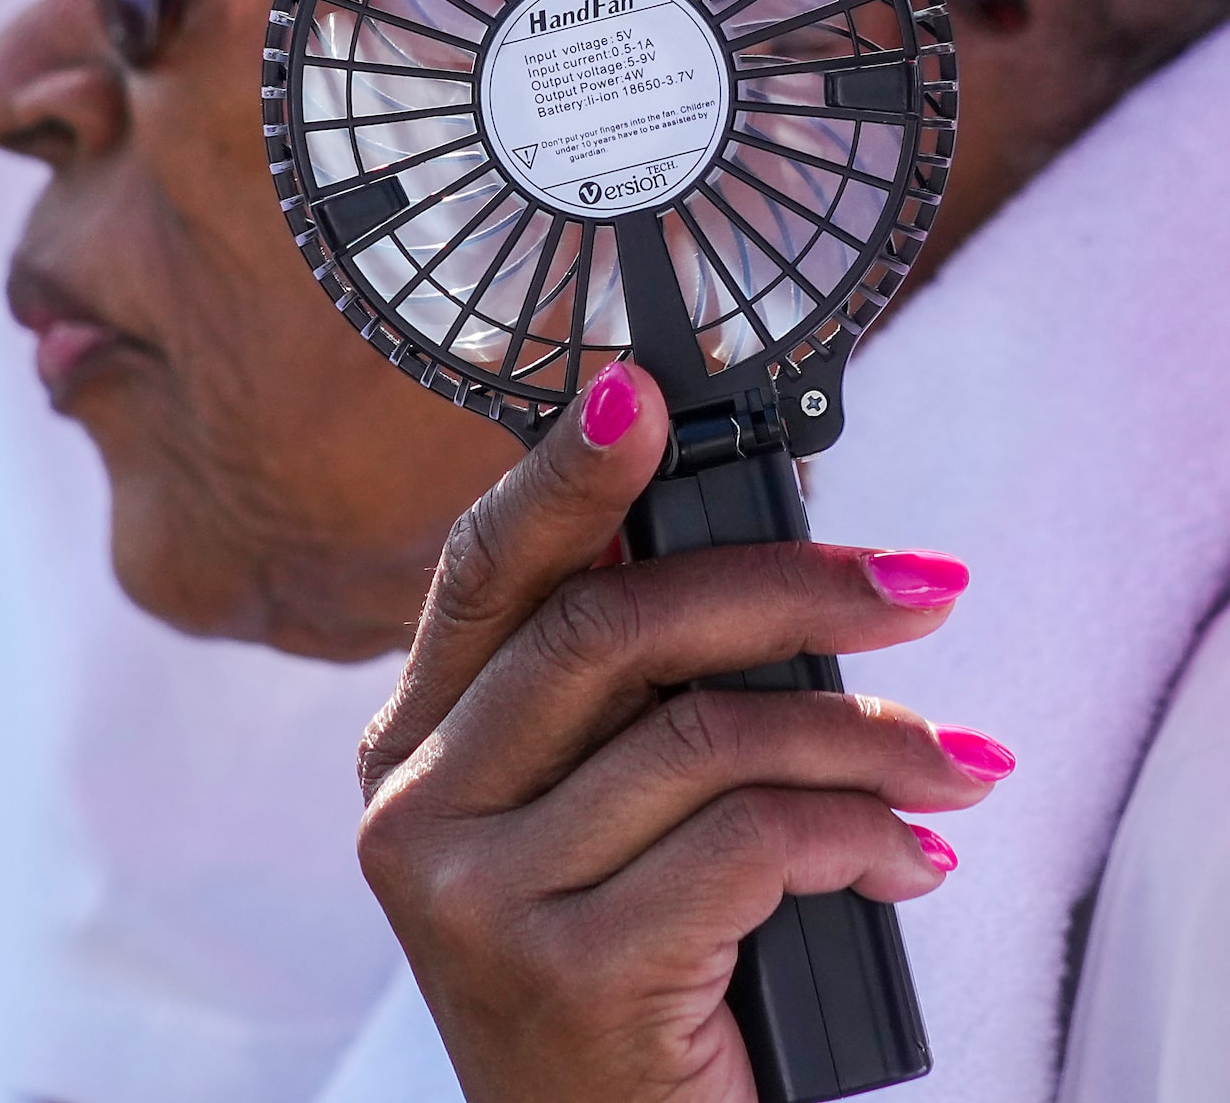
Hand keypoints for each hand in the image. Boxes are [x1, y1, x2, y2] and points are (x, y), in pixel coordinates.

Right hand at [358, 363, 1007, 1102]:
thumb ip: (640, 693)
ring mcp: (470, 897)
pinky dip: (861, 835)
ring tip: (952, 762)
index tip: (645, 392)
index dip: (567, 470)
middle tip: (914, 593)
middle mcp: (416, 807)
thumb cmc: (633, 966)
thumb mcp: (605, 812)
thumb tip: (772, 552)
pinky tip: (910, 858)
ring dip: (864, 739)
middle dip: (785, 588)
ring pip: (701, 738)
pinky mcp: (562, 976)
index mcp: (418, 743)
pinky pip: (750, 843)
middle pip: (607, 627)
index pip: (487, 568)